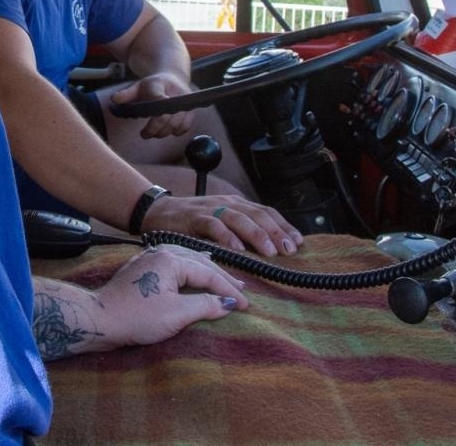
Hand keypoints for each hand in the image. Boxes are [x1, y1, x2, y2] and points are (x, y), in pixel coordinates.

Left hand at [92, 244, 245, 348]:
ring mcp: (149, 258)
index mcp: (171, 259)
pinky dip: (189, 269)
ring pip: (186, 259)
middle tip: (241, 289)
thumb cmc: (137, 317)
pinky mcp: (141, 269)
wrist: (99, 319)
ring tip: (222, 277)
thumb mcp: (177, 314)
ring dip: (206, 270)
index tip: (246, 304)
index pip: (208, 274)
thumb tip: (229, 304)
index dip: (229, 290)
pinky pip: (173, 263)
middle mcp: (161, 252)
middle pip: (199, 262)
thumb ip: (206, 305)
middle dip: (221, 277)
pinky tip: (192, 272)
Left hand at [107, 73, 195, 138]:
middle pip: (167, 119)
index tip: (144, 132)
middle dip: (154, 130)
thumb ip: (126, 94)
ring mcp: (185, 102)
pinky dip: (176, 132)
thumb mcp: (137, 86)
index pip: (158, 102)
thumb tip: (114, 100)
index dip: (153, 121)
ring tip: (155, 133)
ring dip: (164, 132)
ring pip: (176, 125)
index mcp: (159, 85)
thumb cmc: (153, 85)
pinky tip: (167, 130)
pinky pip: (185, 127)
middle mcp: (175, 93)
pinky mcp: (192, 110)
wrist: (173, 78)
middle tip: (145, 135)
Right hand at [142, 193, 303, 256]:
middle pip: (257, 214)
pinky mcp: (193, 218)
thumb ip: (240, 231)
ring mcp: (210, 209)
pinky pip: (212, 225)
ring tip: (270, 252)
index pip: (265, 212)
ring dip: (257, 235)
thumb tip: (269, 250)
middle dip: (276, 232)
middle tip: (289, 250)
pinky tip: (237, 249)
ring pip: (238, 218)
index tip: (298, 242)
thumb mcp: (220, 223)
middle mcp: (226, 203)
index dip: (283, 225)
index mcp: (235, 204)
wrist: (156, 213)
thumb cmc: (191, 224)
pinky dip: (226, 236)